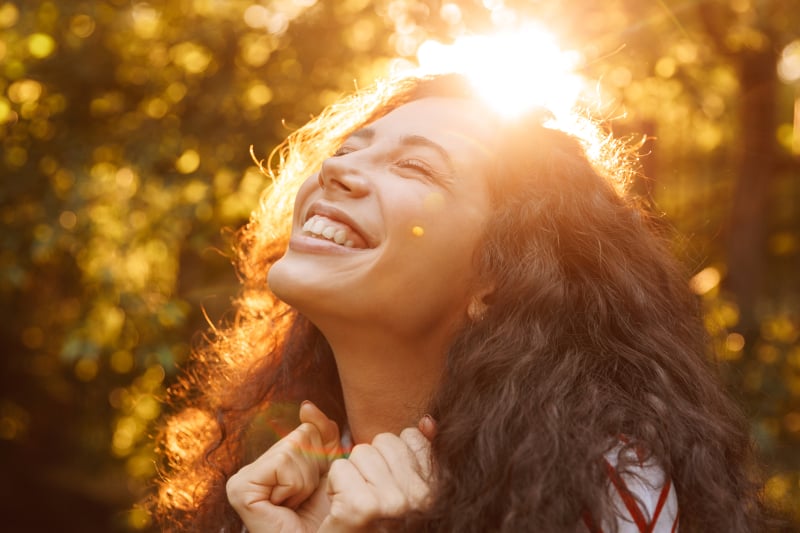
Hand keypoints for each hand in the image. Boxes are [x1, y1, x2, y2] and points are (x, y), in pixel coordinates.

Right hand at [226, 401, 341, 532]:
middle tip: (306, 499)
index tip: (316, 487)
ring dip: (306, 480)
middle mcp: (254, 468)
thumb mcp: (331, 466)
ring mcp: (244, 478)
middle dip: (315, 468)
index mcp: (274, 463)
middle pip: (301, 435)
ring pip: (293, 446)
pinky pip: (282, 462)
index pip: (308, 429)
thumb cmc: (326, 515)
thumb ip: (323, 433)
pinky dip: (295, 485)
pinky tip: (285, 506)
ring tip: (296, 504)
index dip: (325, 455)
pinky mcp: (240, 487)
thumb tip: (305, 406)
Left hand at [319, 416, 435, 531]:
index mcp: (434, 490)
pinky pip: (340, 469)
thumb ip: (419, 451)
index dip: (391, 458)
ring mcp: (393, 503)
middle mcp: (421, 498)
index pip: (411, 437)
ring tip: (358, 506)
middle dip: (370, 464)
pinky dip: (335, 488)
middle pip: (384, 442)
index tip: (388, 487)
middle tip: (370, 499)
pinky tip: (343, 512)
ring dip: (352, 476)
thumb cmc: (373, 525)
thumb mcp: (403, 485)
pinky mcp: (362, 507)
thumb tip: (426, 422)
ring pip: (361, 452)